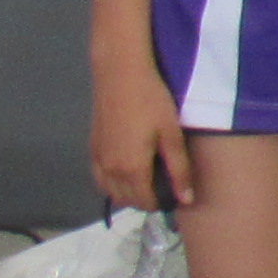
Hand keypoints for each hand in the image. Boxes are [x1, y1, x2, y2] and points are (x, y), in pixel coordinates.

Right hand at [89, 60, 196, 210]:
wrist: (121, 75)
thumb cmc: (152, 102)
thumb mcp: (172, 136)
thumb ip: (179, 170)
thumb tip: (186, 200)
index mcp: (131, 169)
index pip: (145, 202)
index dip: (162, 203)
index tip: (176, 194)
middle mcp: (110, 170)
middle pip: (127, 200)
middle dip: (146, 200)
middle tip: (165, 187)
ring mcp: (97, 159)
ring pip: (110, 192)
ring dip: (128, 194)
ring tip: (149, 180)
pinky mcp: (92, 148)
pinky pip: (100, 178)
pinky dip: (112, 183)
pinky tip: (127, 172)